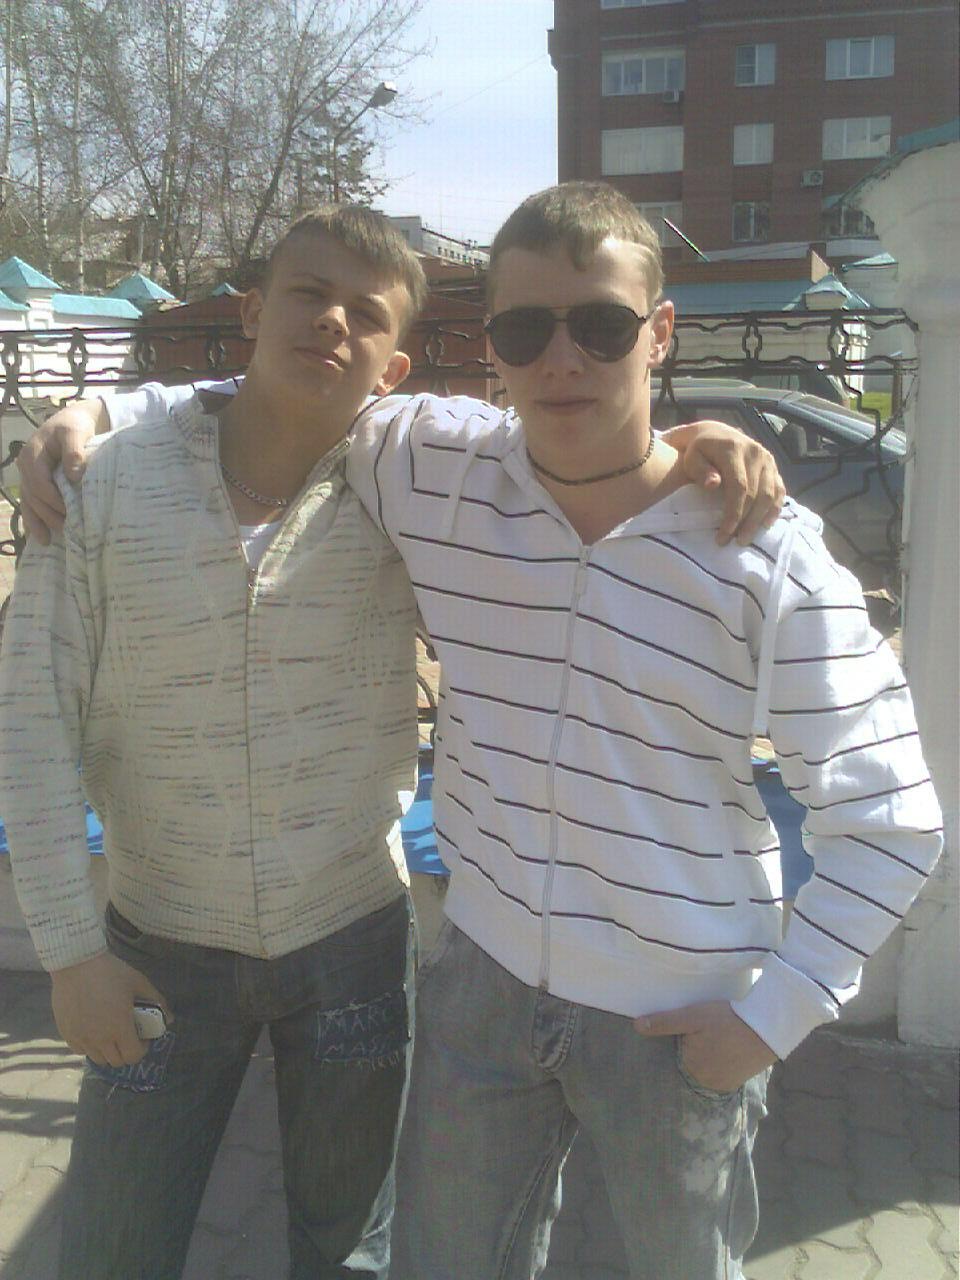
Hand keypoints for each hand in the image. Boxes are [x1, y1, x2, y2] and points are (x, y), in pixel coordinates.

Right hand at [16, 399, 105, 543]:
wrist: (75, 422)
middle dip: (48, 514)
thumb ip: (74, 452)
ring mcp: (29, 476)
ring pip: (30, 503)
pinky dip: (35, 521)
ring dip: (39, 522)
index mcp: (32, 454)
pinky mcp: (35, 483)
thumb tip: (73, 476)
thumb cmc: (76, 426)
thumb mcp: (76, 433)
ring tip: (50, 540)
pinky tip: (41, 537)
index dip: (53, 499)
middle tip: (68, 530)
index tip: (70, 511)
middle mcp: (26, 467)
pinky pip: (31, 504)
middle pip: (33, 496)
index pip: (39, 482)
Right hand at [50, 950, 172, 1066]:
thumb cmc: (110, 972)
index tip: (142, 1038)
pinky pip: (80, 1050)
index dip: (141, 1049)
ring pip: (98, 1059)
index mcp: (120, 1027)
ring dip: (107, 1051)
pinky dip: (89, 1046)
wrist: (76, 964)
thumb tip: (170, 1018)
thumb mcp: (139, 982)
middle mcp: (100, 1039)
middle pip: (116, 1061)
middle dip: (126, 1051)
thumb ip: (157, 1001)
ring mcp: (81, 1038)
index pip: (133, 1056)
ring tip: (110, 1033)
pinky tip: (93, 1031)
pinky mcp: (66, 1034)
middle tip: (127, 1036)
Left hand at [635, 1000, 776, 1093]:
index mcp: (690, 1068)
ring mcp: (722, 1085)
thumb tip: (636, 1026)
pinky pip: (719, 1074)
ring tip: (715, 1040)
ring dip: (706, 1058)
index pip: (674, 1056)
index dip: (679, 1042)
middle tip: (705, 1033)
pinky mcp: (736, 1083)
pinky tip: (725, 1049)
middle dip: (692, 1051)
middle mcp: (704, 1083)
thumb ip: (665, 1022)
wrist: (766, 1028)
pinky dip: (719, 1064)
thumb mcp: (692, 1016)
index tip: (688, 1031)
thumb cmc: (726, 1020)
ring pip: (704, 1070)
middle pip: (689, 1065)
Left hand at [663, 420, 785, 545]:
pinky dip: (775, 508)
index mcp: (734, 449)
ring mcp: (767, 459)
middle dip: (746, 522)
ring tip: (747, 538)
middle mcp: (755, 452)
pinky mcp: (773, 466)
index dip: (734, 514)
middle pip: (756, 494)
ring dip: (760, 520)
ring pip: (770, 495)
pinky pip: (780, 489)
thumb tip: (714, 484)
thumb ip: (700, 471)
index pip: (739, 487)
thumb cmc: (697, 451)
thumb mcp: (691, 458)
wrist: (712, 433)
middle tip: (736, 542)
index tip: (724, 535)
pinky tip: (766, 524)